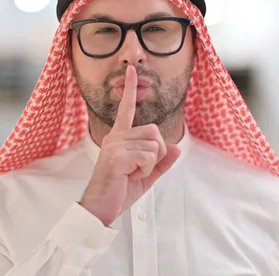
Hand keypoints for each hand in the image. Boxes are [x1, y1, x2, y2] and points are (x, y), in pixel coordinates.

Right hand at [79, 65, 180, 225]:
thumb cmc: (120, 191)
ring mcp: (115, 144)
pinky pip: (148, 156)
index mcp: (119, 137)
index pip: (126, 109)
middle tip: (141, 168)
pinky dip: (146, 170)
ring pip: (154, 145)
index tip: (131, 70)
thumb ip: (161, 162)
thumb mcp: (146, 176)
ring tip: (132, 173)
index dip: (130, 88)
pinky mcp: (117, 155)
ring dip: (151, 163)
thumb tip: (177, 148)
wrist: (100, 207)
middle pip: (155, 132)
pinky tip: (130, 176)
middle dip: (158, 153)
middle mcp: (115, 136)